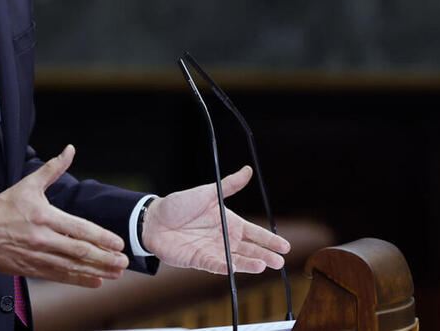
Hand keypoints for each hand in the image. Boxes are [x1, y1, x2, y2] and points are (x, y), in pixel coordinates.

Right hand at [0, 144, 127, 287]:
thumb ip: (53, 168)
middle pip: (78, 251)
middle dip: (104, 258)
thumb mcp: (29, 184)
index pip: (78, 229)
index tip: (118, 243)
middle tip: (123, 262)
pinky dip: (77, 280)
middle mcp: (41, 238)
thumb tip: (70, 150)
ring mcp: (35, 256)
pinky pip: (58, 276)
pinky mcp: (30, 269)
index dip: (101, 237)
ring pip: (71, 267)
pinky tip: (94, 280)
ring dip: (95, 271)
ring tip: (115, 274)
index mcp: (43, 216)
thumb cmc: (3, 206)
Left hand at [142, 166, 290, 273]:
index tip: (285, 247)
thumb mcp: (207, 192)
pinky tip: (236, 268)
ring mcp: (213, 250)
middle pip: (249, 249)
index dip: (269, 239)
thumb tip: (248, 170)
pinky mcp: (199, 260)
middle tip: (280, 262)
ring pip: (236, 259)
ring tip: (264, 265)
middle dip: (265, 255)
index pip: (254, 232)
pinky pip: (215, 265)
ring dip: (250, 263)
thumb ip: (229, 185)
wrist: (154, 219)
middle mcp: (224, 238)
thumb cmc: (180, 204)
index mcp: (229, 222)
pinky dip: (226, 267)